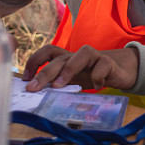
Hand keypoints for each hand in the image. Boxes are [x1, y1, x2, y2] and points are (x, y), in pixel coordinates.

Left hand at [23, 44, 138, 92]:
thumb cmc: (90, 75)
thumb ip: (57, 82)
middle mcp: (78, 55)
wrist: (119, 72)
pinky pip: (101, 66)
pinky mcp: (109, 63)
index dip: (34, 61)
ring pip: (82, 54)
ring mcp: (94, 57)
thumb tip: (34, 93)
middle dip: (44, 73)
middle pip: (59, 57)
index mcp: (67, 58)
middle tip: (33, 88)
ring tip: (59, 86)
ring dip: (69, 69)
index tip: (25, 79)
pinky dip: (97, 77)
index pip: (48, 51)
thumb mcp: (72, 79)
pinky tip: (97, 86)